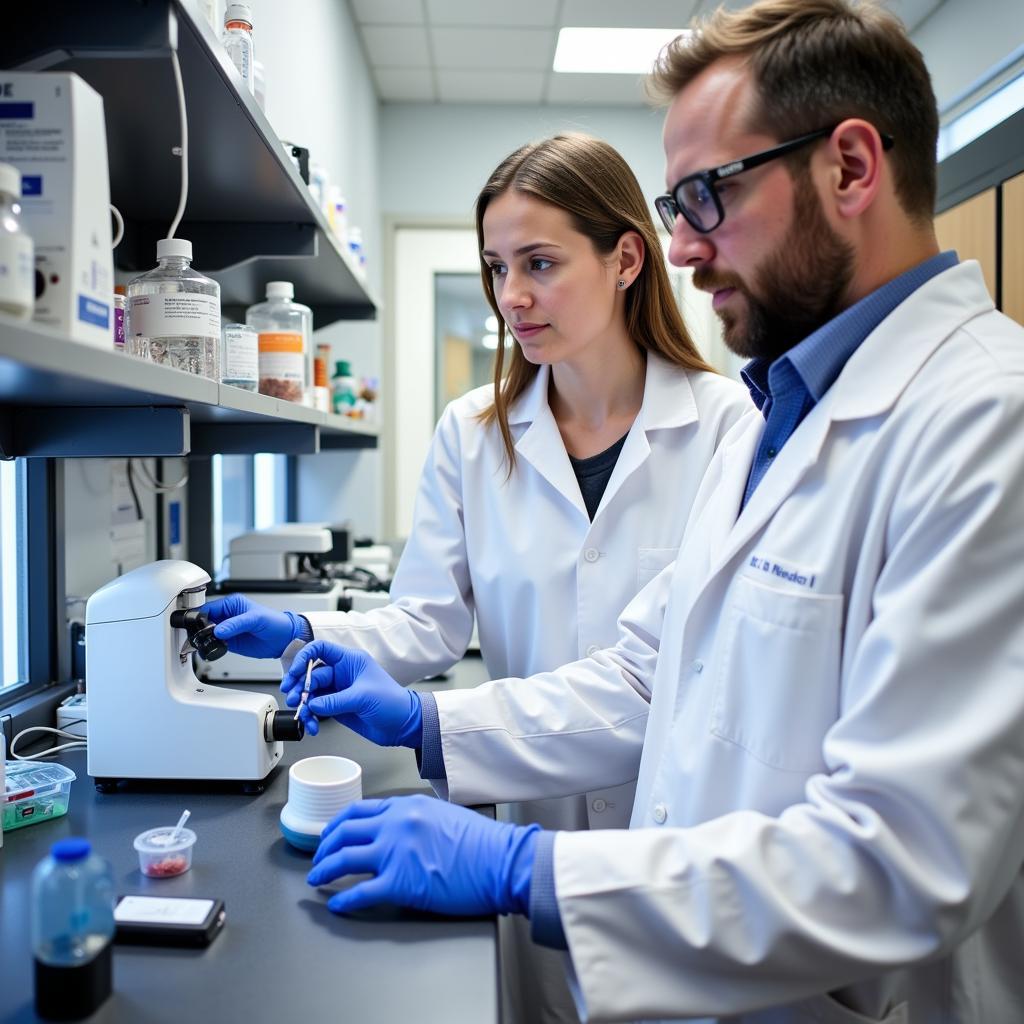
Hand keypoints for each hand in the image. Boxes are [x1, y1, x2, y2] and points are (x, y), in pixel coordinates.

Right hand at [200, 594, 300, 658]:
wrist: (284, 639)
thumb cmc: (275, 622)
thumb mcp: (256, 619)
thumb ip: (236, 624)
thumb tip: (219, 630)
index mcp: (231, 604)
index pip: (208, 608)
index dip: (199, 616)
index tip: (194, 626)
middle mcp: (227, 616)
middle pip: (204, 621)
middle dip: (199, 628)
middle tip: (197, 636)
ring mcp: (227, 630)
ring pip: (207, 633)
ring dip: (203, 638)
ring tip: (203, 643)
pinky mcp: (229, 642)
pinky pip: (214, 643)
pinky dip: (210, 647)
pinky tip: (210, 649)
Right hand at [281, 641, 421, 744]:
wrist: (403, 724)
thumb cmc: (393, 702)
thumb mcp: (363, 697)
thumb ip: (335, 701)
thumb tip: (312, 703)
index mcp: (350, 661)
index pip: (321, 649)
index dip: (305, 657)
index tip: (295, 672)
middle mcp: (342, 673)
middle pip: (312, 675)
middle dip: (300, 687)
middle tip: (293, 698)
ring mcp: (339, 691)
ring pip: (312, 694)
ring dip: (304, 705)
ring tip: (303, 716)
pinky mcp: (337, 707)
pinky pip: (317, 709)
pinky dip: (312, 717)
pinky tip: (312, 725)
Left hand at [307, 795, 539, 915]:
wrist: (502, 861)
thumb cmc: (483, 843)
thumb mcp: (445, 814)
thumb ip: (418, 818)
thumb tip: (400, 830)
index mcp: (407, 806)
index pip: (360, 811)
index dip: (339, 824)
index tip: (332, 833)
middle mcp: (396, 824)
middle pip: (345, 832)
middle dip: (325, 847)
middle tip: (318, 858)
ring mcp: (396, 853)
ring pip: (344, 859)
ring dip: (324, 870)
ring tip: (317, 879)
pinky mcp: (400, 883)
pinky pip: (360, 892)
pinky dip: (344, 900)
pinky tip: (337, 905)